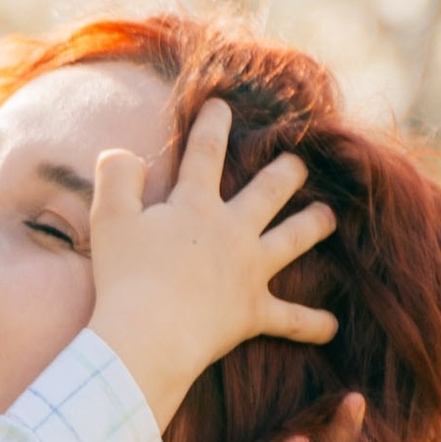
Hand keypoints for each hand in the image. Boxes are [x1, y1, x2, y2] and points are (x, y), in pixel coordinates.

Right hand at [89, 96, 336, 428]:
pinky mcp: (254, 312)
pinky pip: (291, 319)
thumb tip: (123, 154)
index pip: (205, 154)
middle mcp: (232, 232)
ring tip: (329, 217)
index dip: (212, 126)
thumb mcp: (109, 219)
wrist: (151, 335)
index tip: (221, 106)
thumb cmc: (126, 277)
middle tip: (298, 163)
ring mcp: (249, 271)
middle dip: (285, 172)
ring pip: (292, 240)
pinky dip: (312, 324)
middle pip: (268, 192)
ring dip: (313, 226)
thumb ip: (116, 178)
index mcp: (196, 206)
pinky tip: (332, 327)